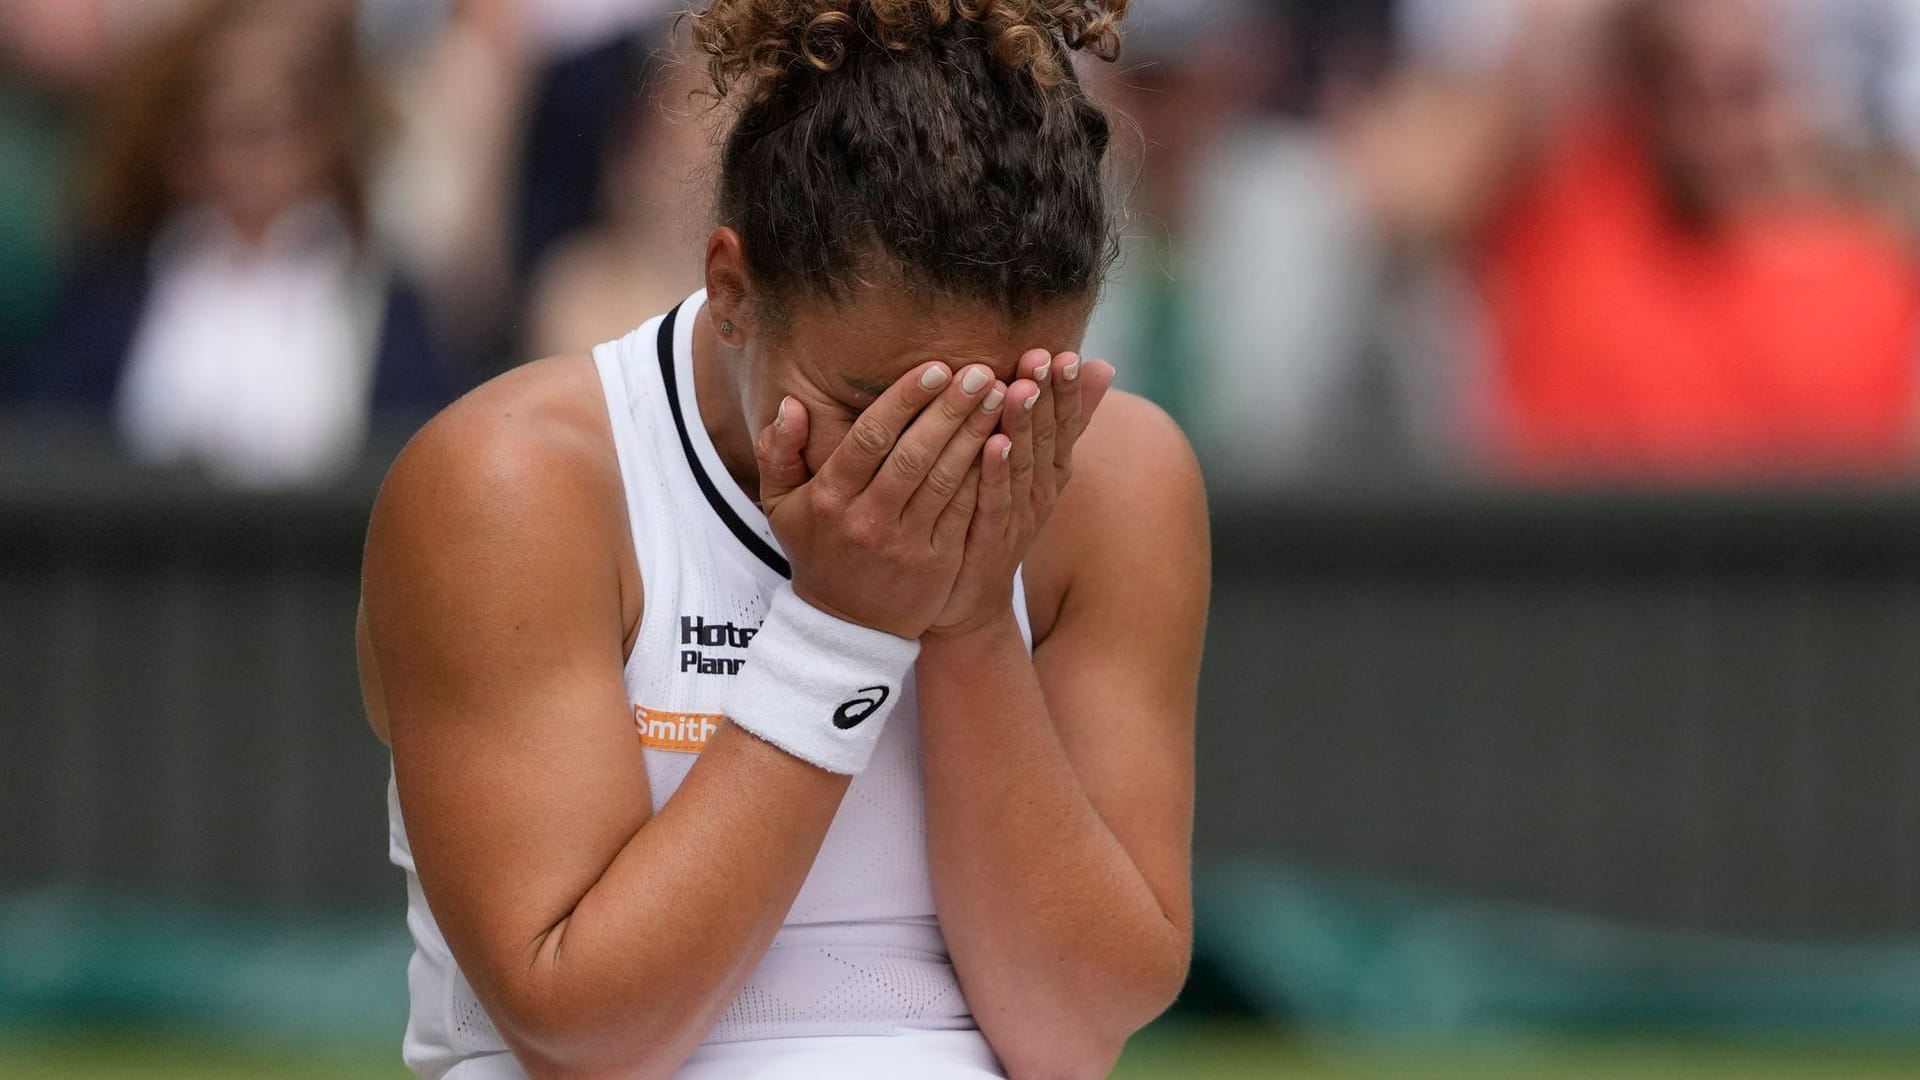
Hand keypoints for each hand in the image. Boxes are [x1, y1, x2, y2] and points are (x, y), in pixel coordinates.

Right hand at [755, 362, 1007, 638]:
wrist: (847, 625)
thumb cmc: (817, 549)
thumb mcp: (781, 505)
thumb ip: (778, 452)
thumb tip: (791, 405)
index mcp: (831, 499)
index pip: (870, 439)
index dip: (904, 401)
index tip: (934, 367)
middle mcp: (867, 520)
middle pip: (914, 455)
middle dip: (950, 409)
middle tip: (980, 371)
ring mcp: (905, 545)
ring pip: (946, 481)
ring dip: (975, 435)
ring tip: (1001, 396)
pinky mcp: (937, 564)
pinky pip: (965, 512)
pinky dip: (986, 476)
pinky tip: (1006, 443)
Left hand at [928, 350, 1115, 636]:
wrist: (968, 598)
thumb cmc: (996, 521)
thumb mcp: (1034, 466)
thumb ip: (1063, 420)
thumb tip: (1103, 366)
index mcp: (1050, 472)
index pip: (1065, 424)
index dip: (1067, 391)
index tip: (1066, 353)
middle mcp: (1040, 493)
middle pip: (1048, 439)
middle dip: (1047, 397)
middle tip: (1044, 357)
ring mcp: (1016, 519)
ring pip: (1022, 466)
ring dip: (1023, 427)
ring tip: (1021, 390)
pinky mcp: (988, 541)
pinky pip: (993, 502)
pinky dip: (994, 473)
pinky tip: (991, 444)